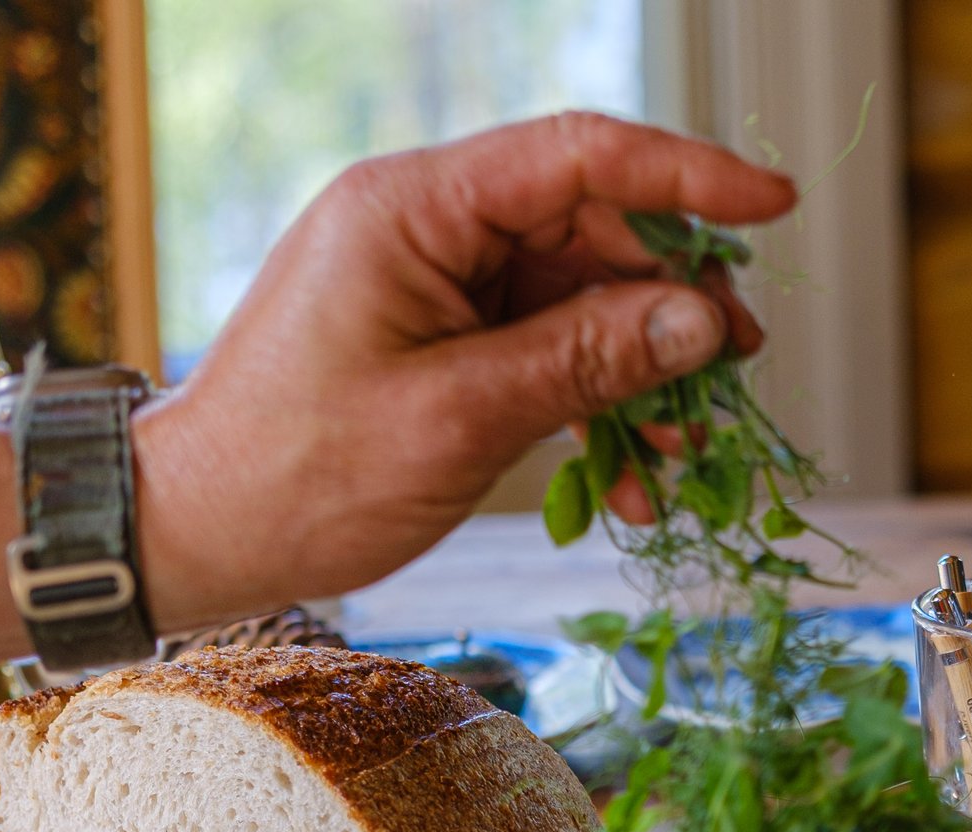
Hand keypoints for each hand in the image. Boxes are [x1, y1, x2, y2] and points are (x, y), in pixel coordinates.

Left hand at [131, 113, 795, 628]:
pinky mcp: (438, 337)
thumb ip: (587, 360)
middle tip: (737, 369)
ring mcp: (433, 281)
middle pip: (591, 230)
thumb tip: (702, 320)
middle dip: (672, 302)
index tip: (775, 206)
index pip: (577, 156)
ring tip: (684, 446)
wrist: (197, 535)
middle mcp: (426, 224)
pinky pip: (544, 350)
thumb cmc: (302, 474)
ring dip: (640, 370)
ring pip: (579, 298)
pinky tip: (629, 478)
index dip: (687, 174)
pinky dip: (592, 406)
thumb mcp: (461, 418)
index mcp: (413, 208)